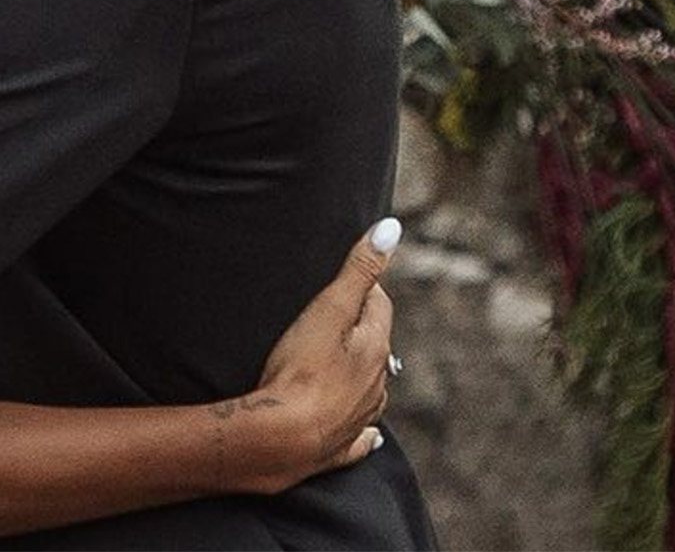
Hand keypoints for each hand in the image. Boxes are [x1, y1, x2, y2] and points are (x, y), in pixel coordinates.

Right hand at [234, 221, 397, 493]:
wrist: (283, 437)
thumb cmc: (302, 368)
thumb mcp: (329, 309)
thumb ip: (358, 269)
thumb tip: (390, 229)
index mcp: (376, 347)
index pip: (380, 302)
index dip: (362, 286)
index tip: (339, 278)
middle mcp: (378, 383)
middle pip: (376, 343)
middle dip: (360, 325)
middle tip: (331, 313)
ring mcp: (362, 416)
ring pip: (371, 384)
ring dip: (359, 369)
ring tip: (336, 358)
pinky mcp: (343, 445)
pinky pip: (362, 432)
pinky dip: (363, 424)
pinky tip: (367, 430)